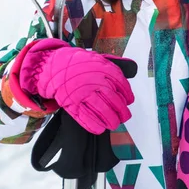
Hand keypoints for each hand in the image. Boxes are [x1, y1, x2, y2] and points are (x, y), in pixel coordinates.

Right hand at [19, 39, 135, 134]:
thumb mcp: (100, 59)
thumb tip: (132, 68)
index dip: (127, 95)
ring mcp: (83, 93)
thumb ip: (115, 64)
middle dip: (122, 111)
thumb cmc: (81, 64)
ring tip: (114, 124)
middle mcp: (95, 81)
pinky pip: (85, 117)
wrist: (57, 66)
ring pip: (102, 110)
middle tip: (125, 117)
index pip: (121, 84)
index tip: (129, 101)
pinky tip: (100, 129)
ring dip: (110, 120)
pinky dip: (94, 125)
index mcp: (104, 69)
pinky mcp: (72, 103)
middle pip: (114, 100)